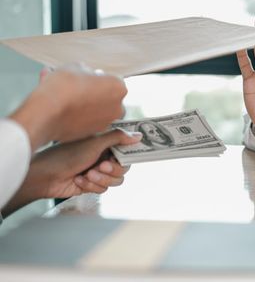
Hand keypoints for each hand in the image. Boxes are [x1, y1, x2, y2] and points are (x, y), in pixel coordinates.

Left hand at [2, 129, 141, 215]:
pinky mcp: (92, 185)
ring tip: (87, 174)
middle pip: (123, 168)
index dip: (125, 156)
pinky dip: (91, 185)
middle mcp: (103, 157)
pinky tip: (78, 180)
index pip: (125, 150)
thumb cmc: (65, 155)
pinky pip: (103, 189)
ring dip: (101, 179)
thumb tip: (138, 135)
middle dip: (112, 170)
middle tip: (101, 166)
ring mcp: (98, 171)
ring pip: (115, 181)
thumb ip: (118, 138)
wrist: (45, 176)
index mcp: (104, 143)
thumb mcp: (94, 143)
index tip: (120, 157)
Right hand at [10, 64, 126, 149]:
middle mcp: (118, 107)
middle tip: (79, 89)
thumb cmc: (62, 88)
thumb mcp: (75, 66)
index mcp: (118, 88)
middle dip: (97, 93)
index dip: (98, 77)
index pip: (112, 80)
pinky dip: (82, 117)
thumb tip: (86, 74)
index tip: (88, 78)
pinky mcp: (93, 134)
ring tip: (69, 98)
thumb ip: (86, 71)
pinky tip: (67, 110)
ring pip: (99, 110)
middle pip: (109, 97)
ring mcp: (106, 122)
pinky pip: (89, 122)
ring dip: (89, 105)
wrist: (46, 113)